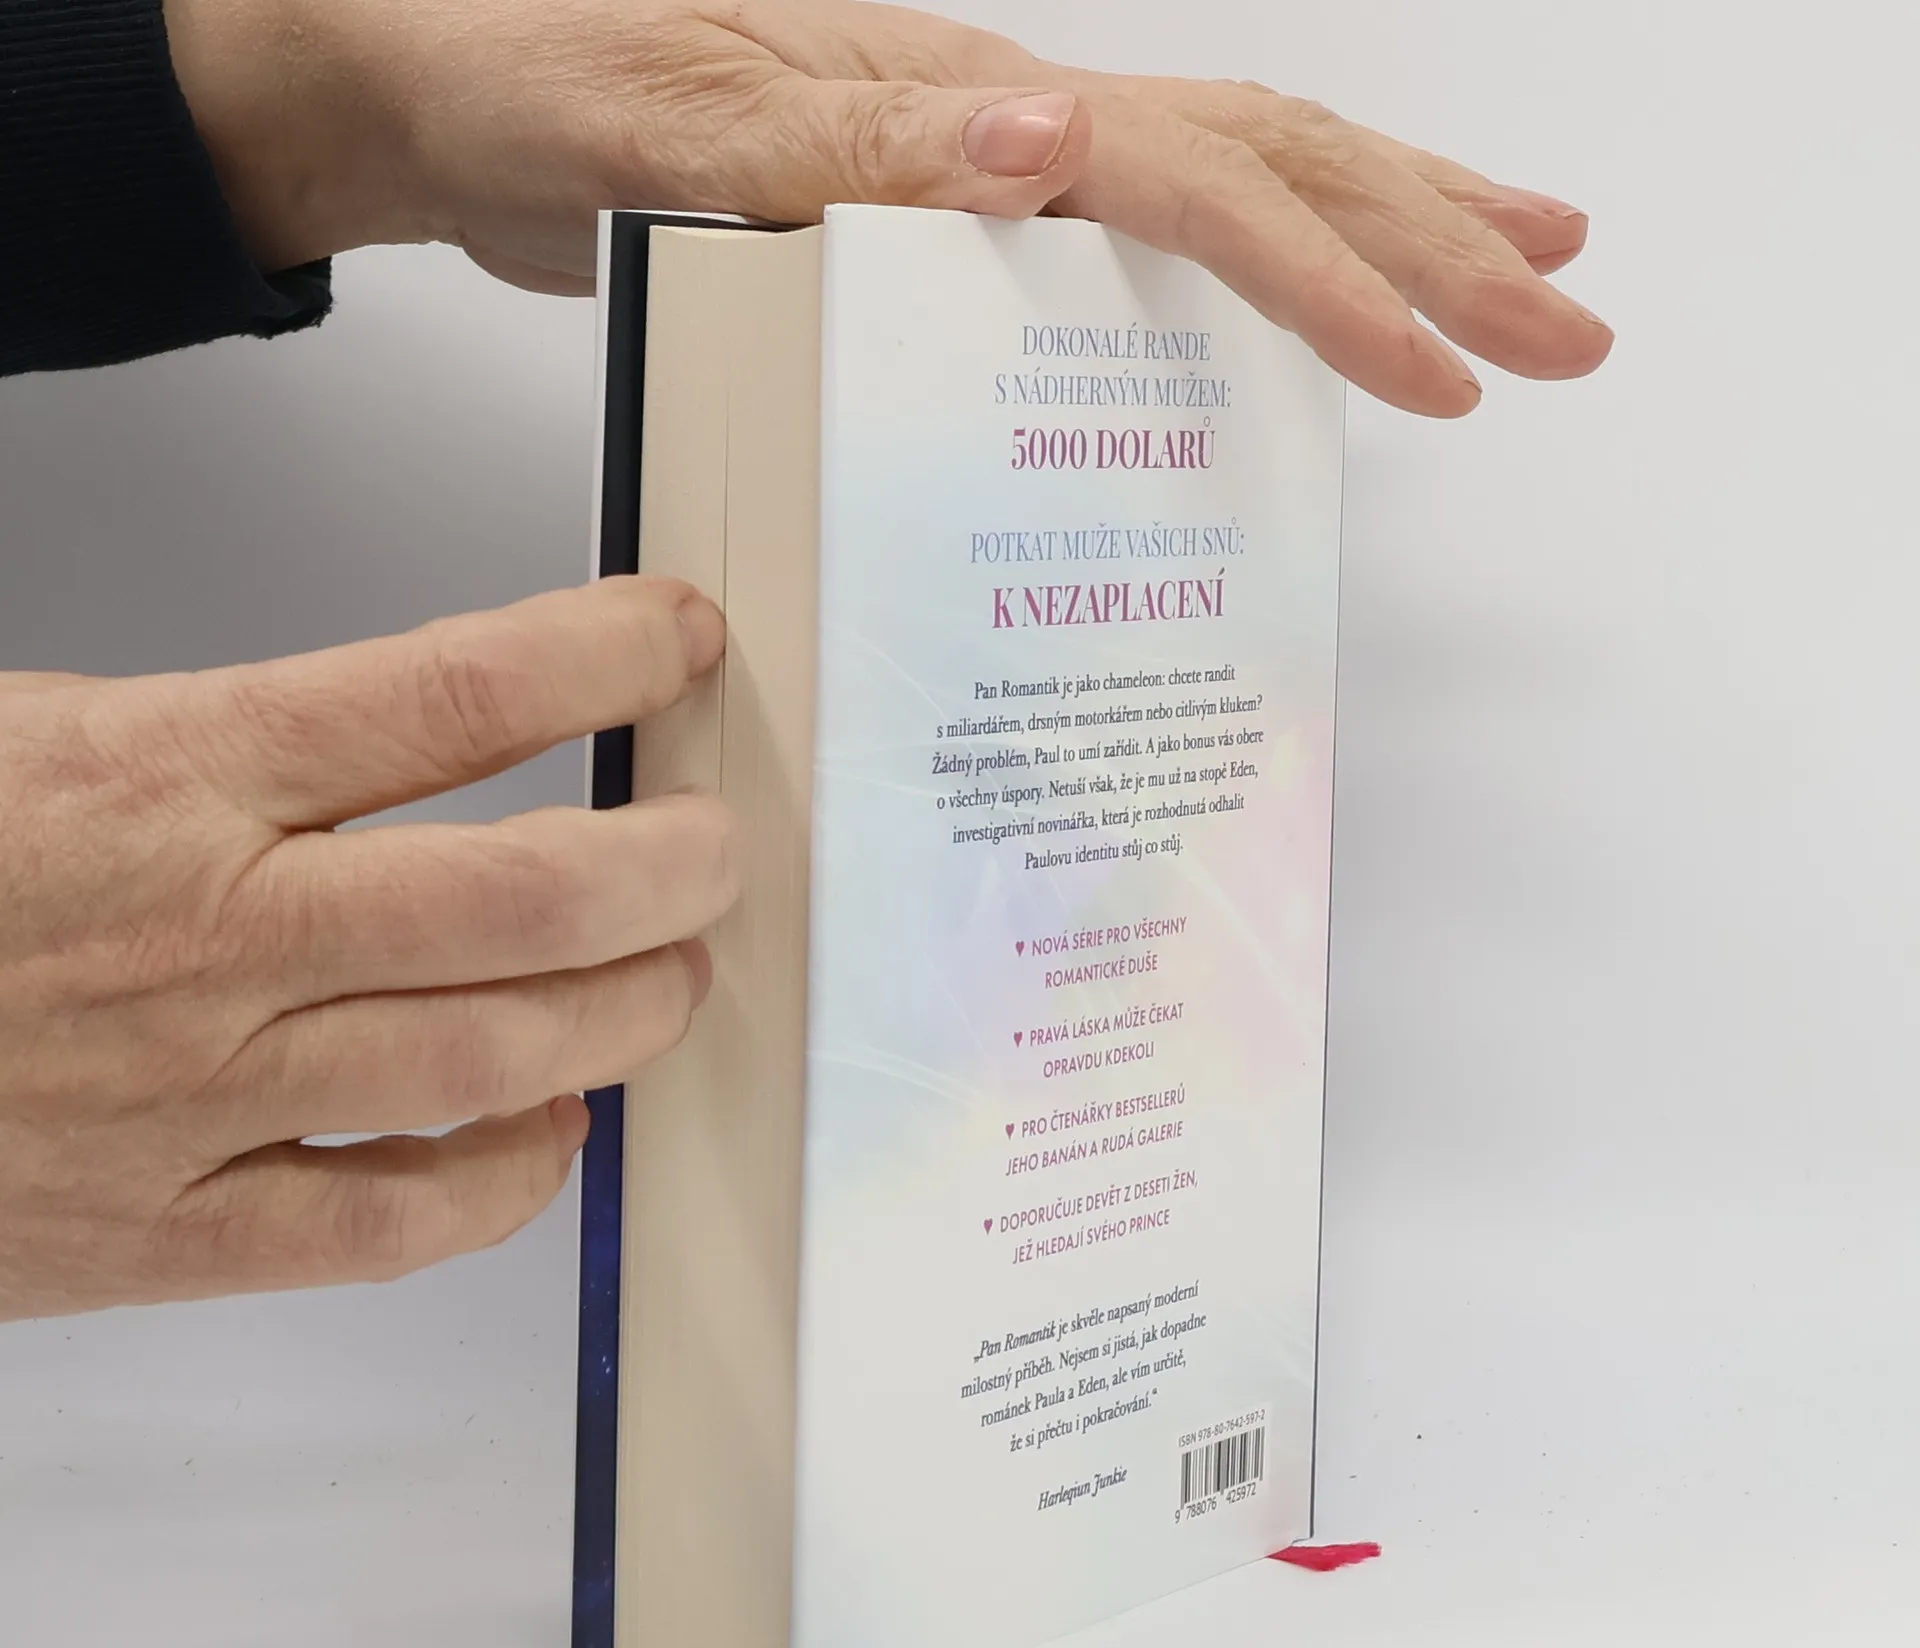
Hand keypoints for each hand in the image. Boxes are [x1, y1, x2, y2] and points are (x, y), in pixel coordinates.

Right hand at [0, 579, 735, 1321]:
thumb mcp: (52, 738)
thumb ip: (247, 741)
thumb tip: (456, 725)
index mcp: (162, 776)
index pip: (447, 695)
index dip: (600, 658)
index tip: (677, 645)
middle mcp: (202, 935)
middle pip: (519, 897)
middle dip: (667, 869)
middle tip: (720, 848)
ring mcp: (190, 1096)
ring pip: (487, 1058)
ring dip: (624, 1016)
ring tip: (674, 975)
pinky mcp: (161, 1232)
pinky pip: (391, 1227)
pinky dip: (506, 1184)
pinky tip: (551, 1132)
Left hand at [165, 0, 1610, 417]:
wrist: (442, 76)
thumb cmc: (535, 86)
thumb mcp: (678, 132)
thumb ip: (857, 155)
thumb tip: (1052, 143)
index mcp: (963, 112)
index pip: (1204, 186)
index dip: (1338, 276)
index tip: (1452, 364)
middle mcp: (1000, 125)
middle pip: (1270, 160)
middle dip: (1433, 245)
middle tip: (1572, 324)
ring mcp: (984, 163)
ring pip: (1225, 181)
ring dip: (1380, 235)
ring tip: (1508, 280)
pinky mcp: (951, 218)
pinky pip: (1134, 247)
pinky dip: (1242, 281)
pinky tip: (1289, 318)